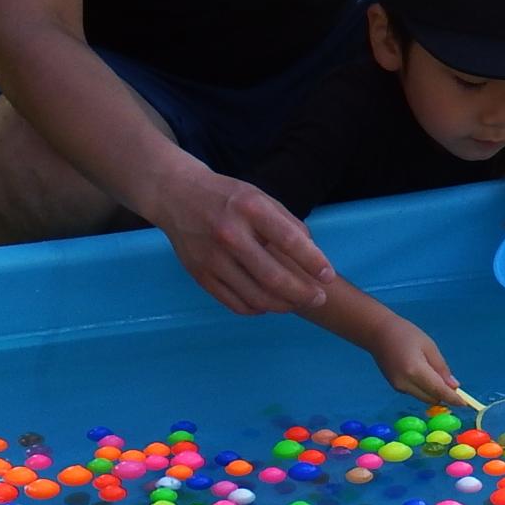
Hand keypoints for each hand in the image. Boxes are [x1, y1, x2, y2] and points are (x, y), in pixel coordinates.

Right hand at [151, 171, 334, 315]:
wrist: (176, 195)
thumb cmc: (228, 197)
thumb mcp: (260, 197)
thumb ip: (288, 224)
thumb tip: (313, 255)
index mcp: (250, 209)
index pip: (290, 241)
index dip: (314, 262)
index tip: (329, 277)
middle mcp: (230, 234)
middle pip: (273, 277)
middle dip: (303, 293)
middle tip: (319, 298)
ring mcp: (212, 258)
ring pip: (256, 297)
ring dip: (283, 305)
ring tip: (296, 303)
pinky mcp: (200, 275)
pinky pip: (235, 303)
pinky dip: (257, 308)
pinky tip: (268, 304)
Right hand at [367, 318, 463, 405]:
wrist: (378, 333)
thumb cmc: (406, 334)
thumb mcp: (429, 347)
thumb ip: (441, 368)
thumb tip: (454, 386)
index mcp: (415, 370)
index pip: (438, 390)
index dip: (453, 398)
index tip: (465, 404)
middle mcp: (405, 383)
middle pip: (432, 398)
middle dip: (443, 394)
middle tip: (452, 384)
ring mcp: (398, 387)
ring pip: (424, 397)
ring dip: (433, 391)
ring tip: (432, 372)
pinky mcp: (395, 387)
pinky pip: (415, 392)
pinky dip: (423, 388)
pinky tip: (420, 372)